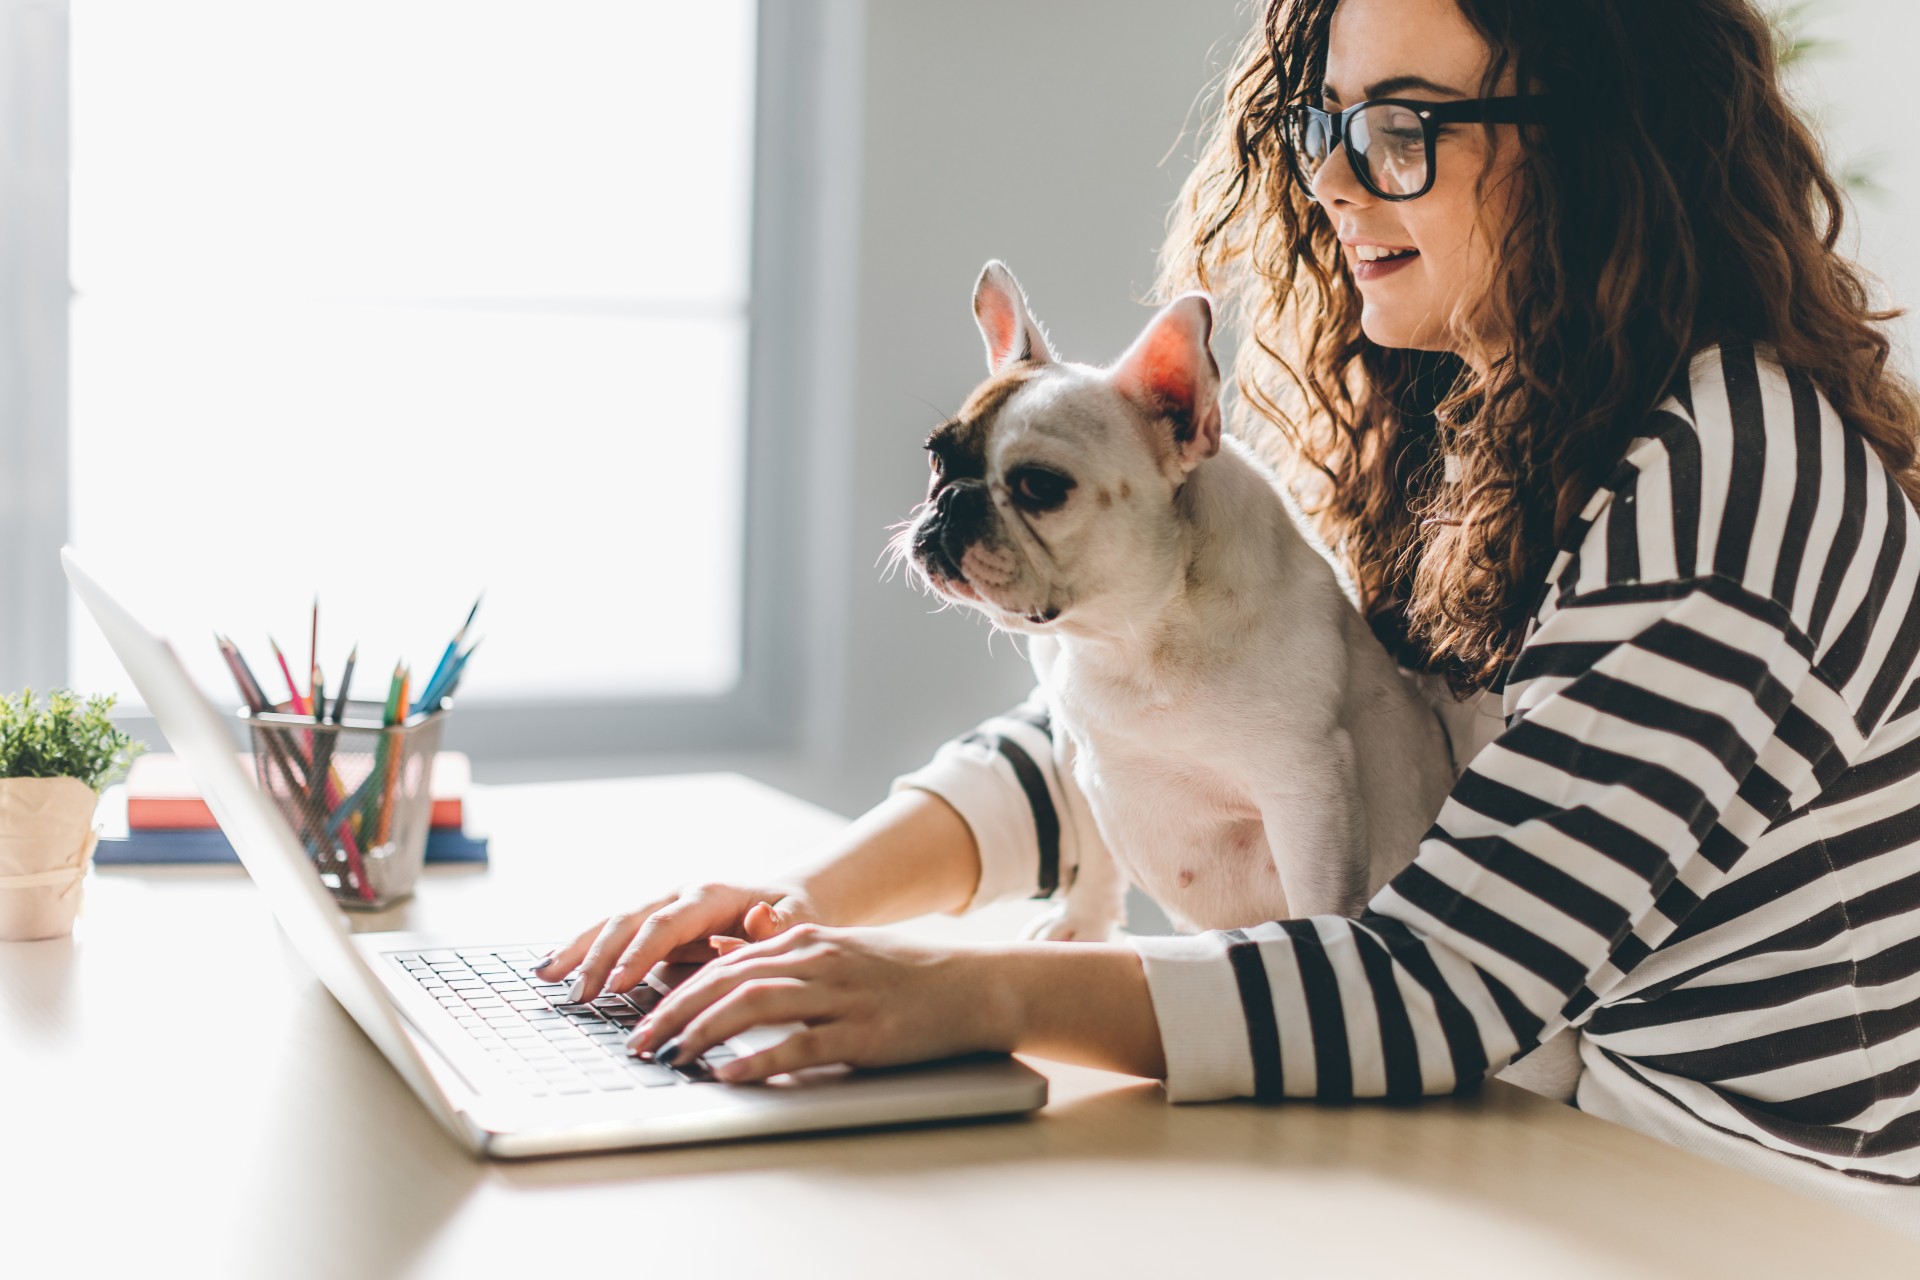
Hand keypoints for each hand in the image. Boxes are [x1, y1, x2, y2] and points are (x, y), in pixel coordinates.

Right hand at [531, 883, 815, 1001]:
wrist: (789, 897)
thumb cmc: (794, 914)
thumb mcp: (798, 920)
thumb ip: (777, 926)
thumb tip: (755, 923)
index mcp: (710, 895)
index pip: (666, 923)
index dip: (639, 954)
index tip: (616, 985)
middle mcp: (678, 897)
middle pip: (628, 921)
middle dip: (598, 958)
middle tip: (578, 995)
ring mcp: (661, 909)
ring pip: (610, 925)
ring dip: (577, 950)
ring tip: (543, 976)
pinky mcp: (652, 927)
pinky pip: (612, 937)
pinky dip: (580, 951)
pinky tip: (551, 969)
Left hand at [625, 924, 1011, 1083]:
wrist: (976, 984)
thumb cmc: (909, 975)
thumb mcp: (842, 952)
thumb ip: (787, 960)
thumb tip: (725, 967)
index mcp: (807, 939)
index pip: (724, 961)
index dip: (677, 989)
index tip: (643, 1015)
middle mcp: (817, 960)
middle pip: (726, 980)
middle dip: (672, 1011)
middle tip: (638, 1041)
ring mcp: (840, 995)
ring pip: (752, 1005)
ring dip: (701, 1033)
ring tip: (669, 1057)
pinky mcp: (863, 1032)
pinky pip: (798, 1045)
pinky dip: (758, 1061)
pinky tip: (730, 1076)